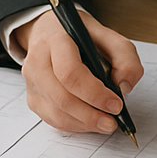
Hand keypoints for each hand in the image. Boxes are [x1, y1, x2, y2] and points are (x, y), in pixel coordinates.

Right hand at [15, 9, 144, 134]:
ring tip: (104, 123)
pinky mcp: (32, 97)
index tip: (115, 103)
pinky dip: (74, 126)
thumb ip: (124, 56)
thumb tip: (124, 87)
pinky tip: (89, 122)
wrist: (48, 31)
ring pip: (56, 112)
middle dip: (91, 115)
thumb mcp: (107, 35)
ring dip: (84, 123)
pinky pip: (52, 119)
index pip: (70, 72)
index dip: (94, 93)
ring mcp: (32, 81)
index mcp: (56, 39)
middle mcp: (38, 60)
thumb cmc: (76, 34)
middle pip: (62, 97)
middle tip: (112, 121)